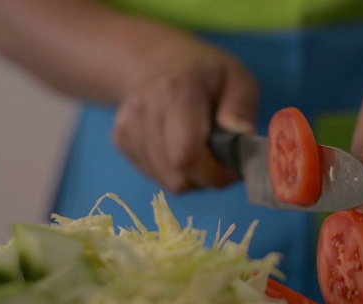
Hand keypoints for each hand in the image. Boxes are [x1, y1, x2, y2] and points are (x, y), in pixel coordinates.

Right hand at [112, 32, 258, 191]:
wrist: (157, 62)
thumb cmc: (207, 75)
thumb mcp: (238, 79)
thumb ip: (241, 108)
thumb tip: (242, 136)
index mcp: (177, 91)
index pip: (187, 154)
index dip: (215, 172)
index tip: (234, 167)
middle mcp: (145, 109)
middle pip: (178, 175)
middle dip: (208, 177)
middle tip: (223, 160)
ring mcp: (128, 126)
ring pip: (168, 181)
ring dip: (193, 177)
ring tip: (203, 150)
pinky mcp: (121, 140)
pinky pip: (156, 177)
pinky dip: (176, 173)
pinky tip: (180, 147)